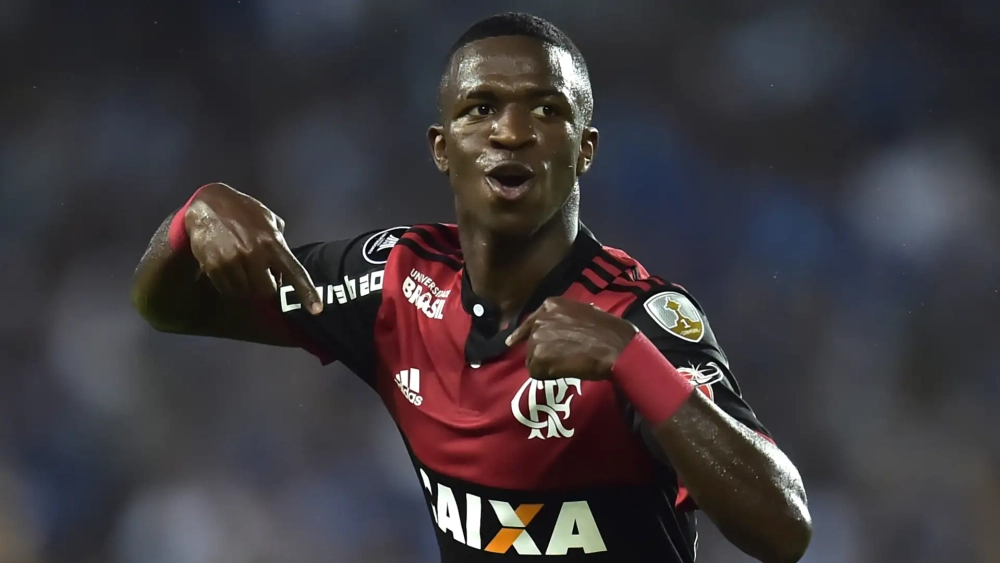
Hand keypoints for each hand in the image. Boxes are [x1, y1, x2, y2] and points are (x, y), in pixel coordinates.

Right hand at [185, 183, 322, 313]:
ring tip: (243, 271)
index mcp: (272, 242)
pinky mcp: (214, 267)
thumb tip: (284, 261)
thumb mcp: (267, 218)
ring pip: (246, 293)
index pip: (294, 272)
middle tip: (261, 276)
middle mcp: (254, 254)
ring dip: (247, 288)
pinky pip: (227, 289)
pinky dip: (231, 286)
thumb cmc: (242, 210)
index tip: (316, 309)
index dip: (306, 292)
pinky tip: (229, 271)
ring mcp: (233, 262)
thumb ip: (279, 239)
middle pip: (267, 290)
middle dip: (266, 287)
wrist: (207, 204)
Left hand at [505, 297, 637, 380]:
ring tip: (569, 363)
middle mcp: (540, 319)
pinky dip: (548, 375)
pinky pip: (536, 373)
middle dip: (544, 353)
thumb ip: (564, 320)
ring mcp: (537, 337)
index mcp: (552, 305)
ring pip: (533, 359)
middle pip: (531, 343)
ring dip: (547, 365)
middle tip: (565, 359)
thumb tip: (558, 330)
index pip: (529, 322)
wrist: (616, 348)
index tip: (511, 342)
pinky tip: (565, 370)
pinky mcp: (538, 357)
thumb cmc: (609, 332)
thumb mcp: (584, 313)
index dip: (521, 335)